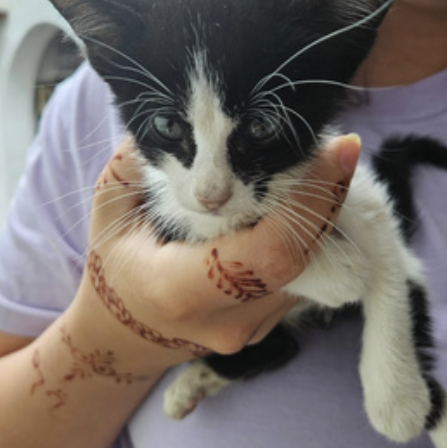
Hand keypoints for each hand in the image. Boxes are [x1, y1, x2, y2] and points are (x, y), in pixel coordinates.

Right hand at [73, 134, 359, 367]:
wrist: (128, 332)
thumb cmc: (116, 265)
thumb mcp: (108, 210)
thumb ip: (133, 164)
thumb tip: (176, 116)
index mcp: (181, 290)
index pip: (270, 252)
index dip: (311, 202)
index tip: (338, 149)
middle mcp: (228, 318)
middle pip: (303, 256)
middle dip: (327, 197)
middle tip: (334, 147)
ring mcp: (254, 327)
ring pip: (313, 266)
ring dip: (322, 214)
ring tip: (317, 166)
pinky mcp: (271, 322)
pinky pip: (305, 273)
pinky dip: (308, 234)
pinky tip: (298, 202)